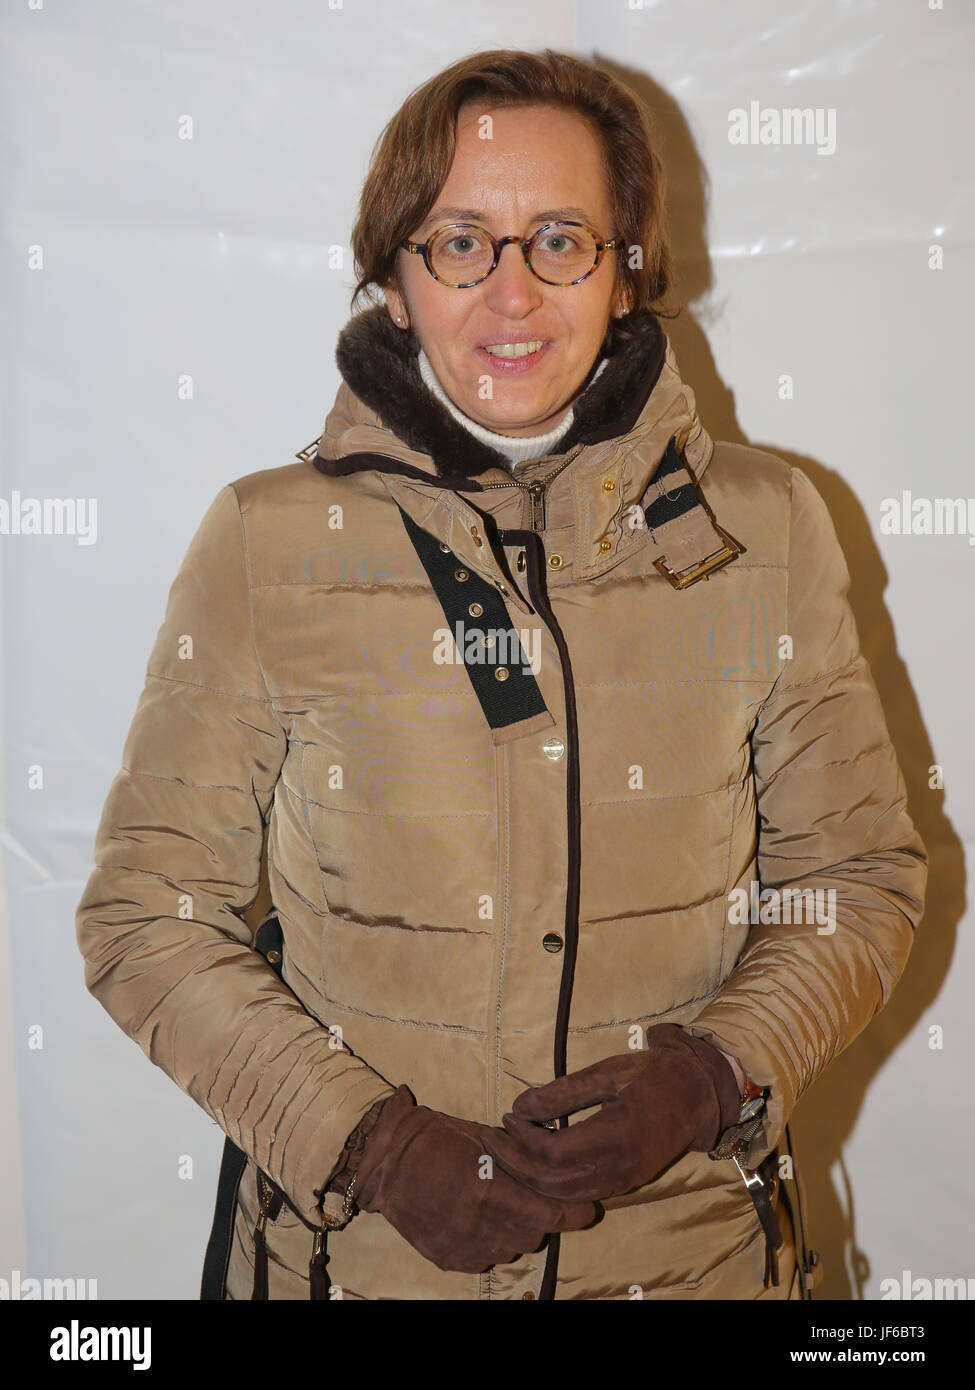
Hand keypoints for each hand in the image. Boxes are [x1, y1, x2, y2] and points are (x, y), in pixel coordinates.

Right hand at [353, 1085, 598, 1272]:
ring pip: (512, 1248)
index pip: (551, 1215)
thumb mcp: (483, 1138)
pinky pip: (486, 1258)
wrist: (387, 1163)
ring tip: (502, 1206)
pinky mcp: (451, 1258)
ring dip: (516, 1231)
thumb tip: (553, 1167)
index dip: (574, 1214)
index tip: (587, 1209)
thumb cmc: (436, 1139)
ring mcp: (465, 1246)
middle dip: (541, 1217)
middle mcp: (481, 1226)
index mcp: (491, 1192)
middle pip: (535, 1235)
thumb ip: (518, 1160)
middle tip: (534, 1197)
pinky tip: (479, 1219)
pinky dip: (491, 1241)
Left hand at [480, 1023, 741, 1202]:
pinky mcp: (625, 1184)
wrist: (699, 1095)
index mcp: (616, 1133)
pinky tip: (533, 1164)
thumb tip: (520, 1104)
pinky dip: (551, 1185)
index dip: (523, 1140)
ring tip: (505, 1150)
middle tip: (491, 1137)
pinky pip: (580, 1194)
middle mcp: (619, 1166)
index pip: (554, 1153)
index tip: (506, 1118)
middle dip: (515, 1163)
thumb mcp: (609, 1072)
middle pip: (553, 1181)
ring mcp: (623, 1181)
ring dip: (529, 1177)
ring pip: (564, 1195)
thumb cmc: (654, 1073)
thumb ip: (564, 1091)